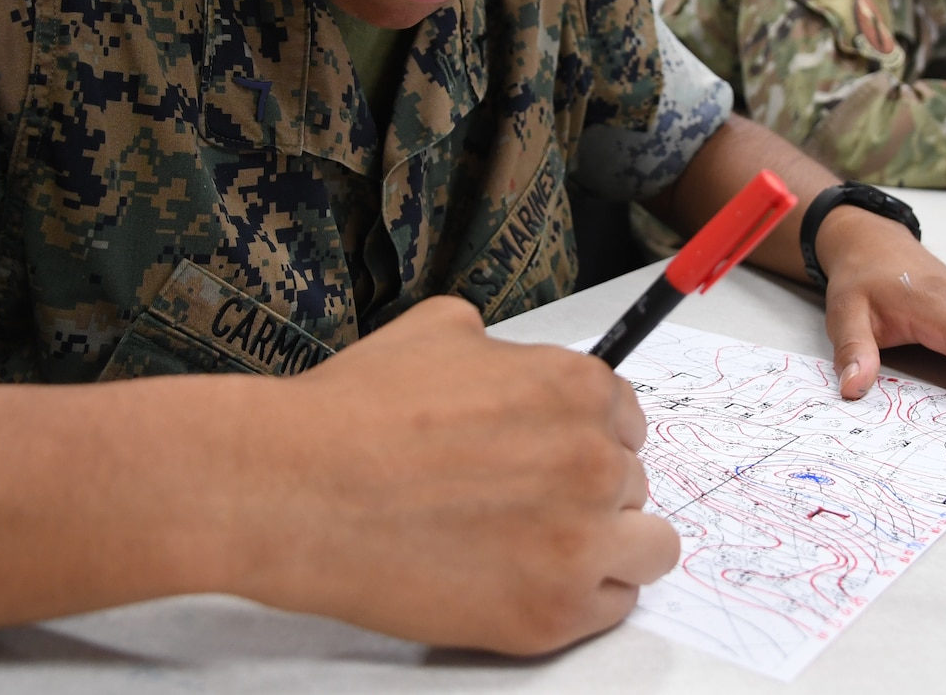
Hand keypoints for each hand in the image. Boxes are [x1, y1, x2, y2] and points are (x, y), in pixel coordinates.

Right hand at [238, 296, 677, 654]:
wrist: (296, 491)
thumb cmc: (355, 411)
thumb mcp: (439, 331)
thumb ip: (504, 350)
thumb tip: (517, 365)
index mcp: (575, 388)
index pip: (627, 418)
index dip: (589, 436)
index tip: (554, 456)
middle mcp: (592, 461)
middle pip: (633, 481)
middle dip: (589, 491)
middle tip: (527, 503)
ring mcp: (578, 543)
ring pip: (649, 547)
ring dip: (611, 546)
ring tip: (550, 548)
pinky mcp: (552, 613)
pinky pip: (613, 607)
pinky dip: (582, 598)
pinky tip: (528, 581)